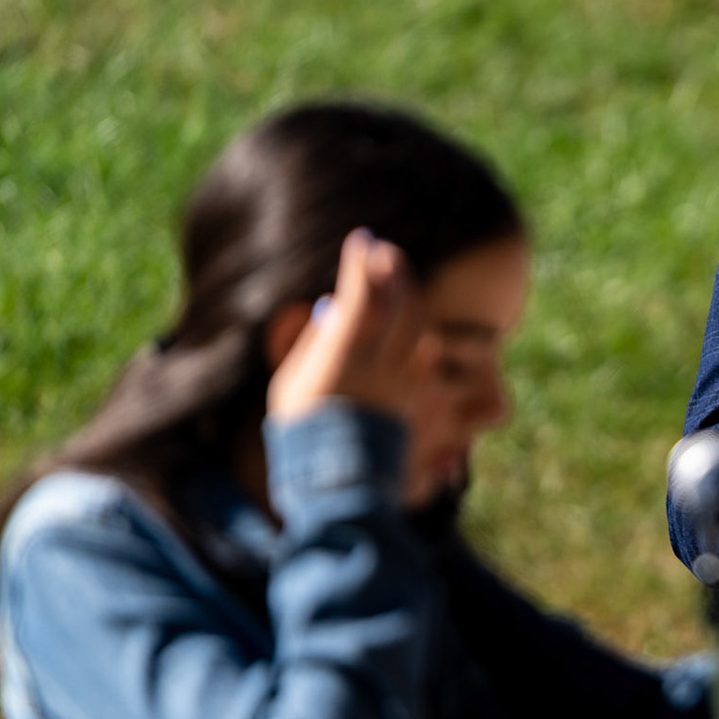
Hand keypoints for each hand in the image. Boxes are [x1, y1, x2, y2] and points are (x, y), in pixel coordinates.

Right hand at [268, 229, 431, 423]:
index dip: (360, 263)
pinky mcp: (418, 397)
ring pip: (419, 325)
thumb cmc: (302, 428)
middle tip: (383, 253)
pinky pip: (426, 354)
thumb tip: (329, 309)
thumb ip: (310, 341)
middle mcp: (382, 360)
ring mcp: (405, 379)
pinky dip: (418, 330)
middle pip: (399, 302)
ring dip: (410, 296)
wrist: (338, 479)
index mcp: (346, 352)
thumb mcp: (291, 380)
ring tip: (398, 280)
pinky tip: (411, 322)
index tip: (360, 239)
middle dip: (393, 271)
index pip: (360, 294)